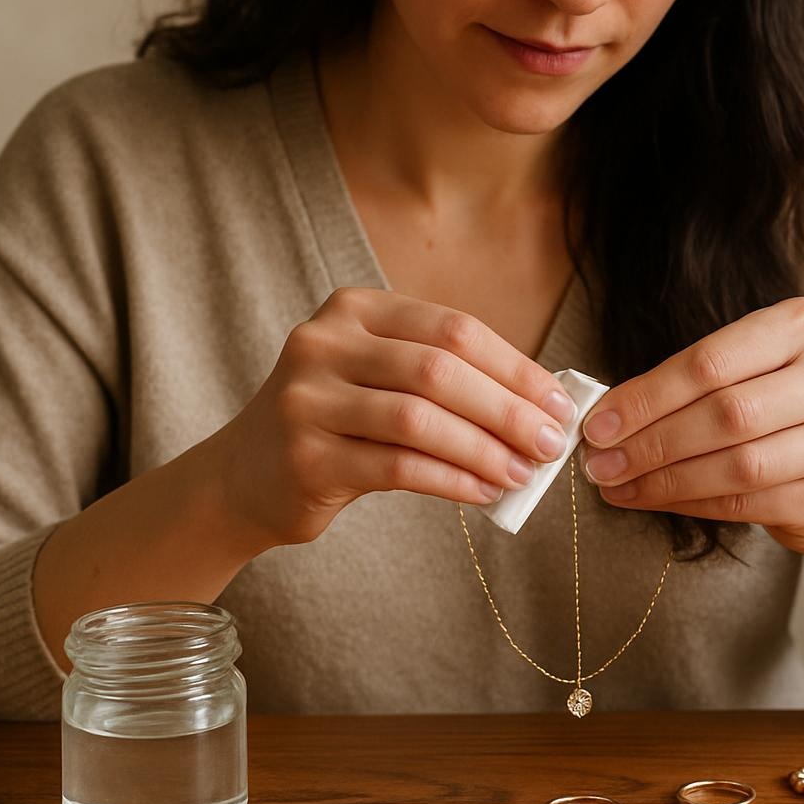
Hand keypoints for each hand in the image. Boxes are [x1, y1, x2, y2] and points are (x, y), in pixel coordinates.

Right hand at [197, 287, 577, 551]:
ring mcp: (307, 399)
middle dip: (507, 409)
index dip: (515, 367)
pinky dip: (451, 480)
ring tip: (522, 473)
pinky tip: (483, 492)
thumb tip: (539, 407)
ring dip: (483, 449)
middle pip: (438, 370)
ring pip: (418, 419)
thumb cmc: (337, 424)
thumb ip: (445, 380)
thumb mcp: (380, 380)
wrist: (244, 477)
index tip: (559, 404)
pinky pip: (396, 467)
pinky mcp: (304, 457)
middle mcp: (323, 343)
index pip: (453, 330)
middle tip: (550, 443)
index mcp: (354, 310)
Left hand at [579, 297, 803, 555]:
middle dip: (651, 442)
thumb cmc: (772, 408)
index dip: (647, 397)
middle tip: (599, 462)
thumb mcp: (739, 372)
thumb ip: (683, 383)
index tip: (598, 424)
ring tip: (616, 485)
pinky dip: (691, 504)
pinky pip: (749, 503)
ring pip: (739, 464)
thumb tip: (604, 418)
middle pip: (726, 413)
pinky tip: (653, 501)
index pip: (711, 363)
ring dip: (665, 479)